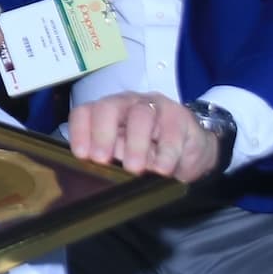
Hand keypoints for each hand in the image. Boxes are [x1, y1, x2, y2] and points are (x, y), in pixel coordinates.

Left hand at [67, 91, 221, 182]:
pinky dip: (166, 153)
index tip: (82, 155)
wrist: (192, 148)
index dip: (80, 132)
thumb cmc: (150, 152)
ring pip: (141, 116)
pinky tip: (162, 169)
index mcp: (107, 113)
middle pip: (108, 108)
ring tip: (134, 168)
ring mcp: (155, 107)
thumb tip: (101, 167)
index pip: (85, 113)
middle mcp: (128, 104)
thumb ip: (111, 157)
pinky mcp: (181, 117)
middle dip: (102, 134)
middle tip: (102, 159)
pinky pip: (171, 132)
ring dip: (135, 144)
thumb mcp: (125, 156)